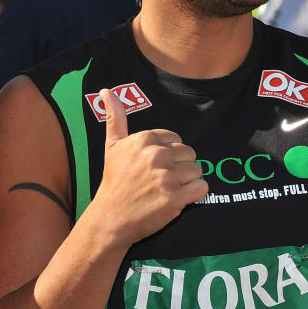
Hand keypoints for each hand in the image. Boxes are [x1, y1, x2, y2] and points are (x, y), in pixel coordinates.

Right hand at [90, 89, 207, 248]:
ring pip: (197, 171)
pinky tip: (178, 198)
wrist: (111, 218)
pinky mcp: (174, 199)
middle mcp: (155, 155)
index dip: (169, 155)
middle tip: (162, 181)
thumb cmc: (113, 181)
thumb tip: (105, 90)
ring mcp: (165, 177)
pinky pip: (202, 188)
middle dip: (180, 168)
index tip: (155, 167)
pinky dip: (195, 194)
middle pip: (189, 154)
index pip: (176, 140)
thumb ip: (115, 117)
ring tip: (168, 190)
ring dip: (187, 182)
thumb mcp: (111, 146)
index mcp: (143, 139)